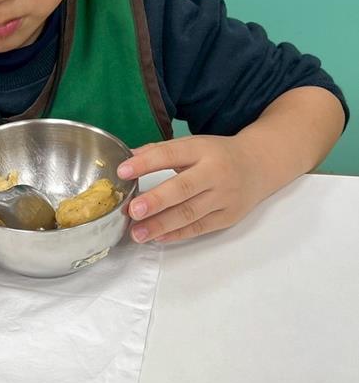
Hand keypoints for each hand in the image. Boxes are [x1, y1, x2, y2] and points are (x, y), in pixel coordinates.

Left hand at [116, 135, 263, 243]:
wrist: (259, 165)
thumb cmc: (217, 154)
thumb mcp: (191, 145)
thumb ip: (159, 151)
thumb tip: (126, 159)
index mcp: (202, 149)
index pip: (170, 154)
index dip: (146, 163)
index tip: (122, 171)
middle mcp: (215, 173)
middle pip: (183, 188)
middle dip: (156, 200)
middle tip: (133, 210)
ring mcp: (224, 197)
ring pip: (190, 213)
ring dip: (161, 225)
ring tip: (137, 233)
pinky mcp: (228, 217)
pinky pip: (200, 228)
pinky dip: (177, 234)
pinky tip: (158, 237)